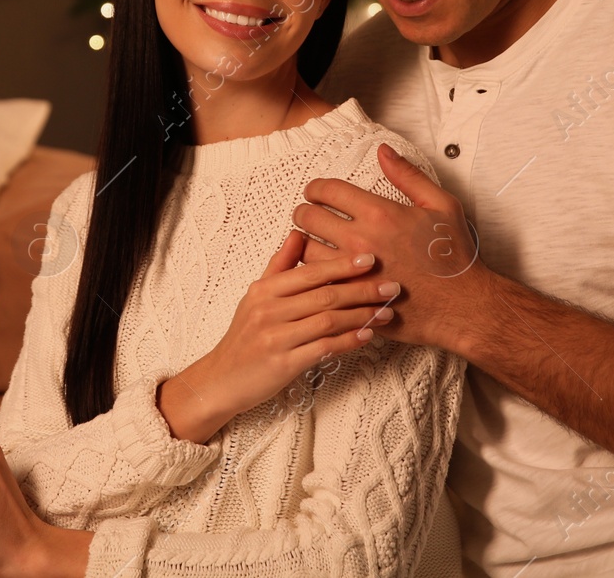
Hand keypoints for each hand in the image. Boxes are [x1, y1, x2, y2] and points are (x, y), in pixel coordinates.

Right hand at [157, 228, 396, 443]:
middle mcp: (269, 310)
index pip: (310, 271)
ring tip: (388, 312)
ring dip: (362, 315)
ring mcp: (275, 337)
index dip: (342, 264)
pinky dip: (348, 340)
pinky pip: (323, 348)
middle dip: (362, 289)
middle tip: (392, 286)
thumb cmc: (244, 337)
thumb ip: (280, 266)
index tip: (371, 258)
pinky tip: (368, 336)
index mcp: (265, 290)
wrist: (221, 380)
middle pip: (324, 294)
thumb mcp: (257, 296)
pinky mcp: (283, 364)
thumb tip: (299, 233)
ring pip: (327, 320)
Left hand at [294, 142, 482, 350]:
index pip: (327, 190)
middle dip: (303, 211)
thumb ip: (408, 175)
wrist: (461, 305)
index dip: (315, 188)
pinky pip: (317, 281)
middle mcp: (360, 241)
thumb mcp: (441, 205)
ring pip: (305, 251)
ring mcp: (352, 272)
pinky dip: (314, 273)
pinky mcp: (351, 298)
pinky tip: (321, 269)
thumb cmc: (454, 256)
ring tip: (311, 240)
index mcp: (379, 213)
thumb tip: (383, 150)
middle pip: (308, 218)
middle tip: (307, 213)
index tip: (315, 192)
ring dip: (304, 243)